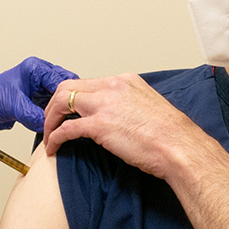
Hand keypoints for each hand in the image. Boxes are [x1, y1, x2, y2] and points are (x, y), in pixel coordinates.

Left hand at [0, 57, 77, 133]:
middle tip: (71, 116)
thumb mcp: (13, 105)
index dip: (66, 96)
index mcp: (35, 68)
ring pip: (63, 97)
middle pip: (66, 86)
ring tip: (67, 121)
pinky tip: (60, 123)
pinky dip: (58, 114)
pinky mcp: (39, 99)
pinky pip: (55, 106)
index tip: (70, 111)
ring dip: (64, 109)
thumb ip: (31, 115)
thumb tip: (47, 125)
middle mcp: (40, 75)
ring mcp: (41, 87)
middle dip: (69, 101)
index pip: (60, 80)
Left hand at [42, 73, 208, 181]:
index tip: (66, 111)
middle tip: (50, 121)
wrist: (181, 148)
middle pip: (68, 87)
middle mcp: (113, 87)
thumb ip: (129, 105)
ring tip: (48, 134)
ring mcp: (105, 104)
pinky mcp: (100, 125)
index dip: (71, 98)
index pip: (88, 83)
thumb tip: (117, 117)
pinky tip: (53, 147)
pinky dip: (55, 137)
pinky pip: (66, 128)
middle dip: (53, 105)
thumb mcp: (148, 107)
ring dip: (50, 119)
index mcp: (125, 81)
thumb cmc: (171, 135)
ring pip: (62, 101)